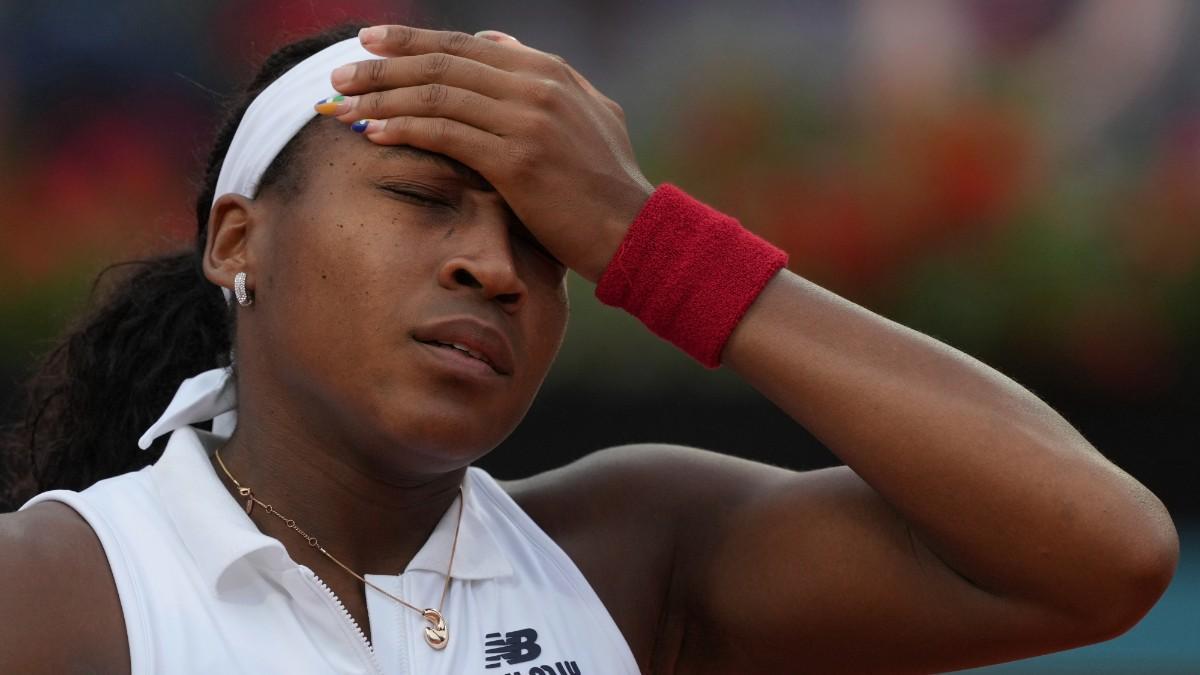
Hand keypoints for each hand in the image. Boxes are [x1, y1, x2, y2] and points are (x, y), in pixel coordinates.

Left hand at [323, 25, 654, 281]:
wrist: (634, 229)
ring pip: (438, 96)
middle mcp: (536, 86)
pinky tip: (376, 133)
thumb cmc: (605, 182)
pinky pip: (448, 135)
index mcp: (548, 70)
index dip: (411, 41)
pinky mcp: (518, 161)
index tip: (369, 41)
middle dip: (383, 66)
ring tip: (343, 104)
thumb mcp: (586, 113)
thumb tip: (494, 43)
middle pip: (442, 63)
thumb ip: (541, 76)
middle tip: (338, 73)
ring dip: (383, 98)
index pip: (464, 45)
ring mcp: (527, 121)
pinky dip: (406, 129)